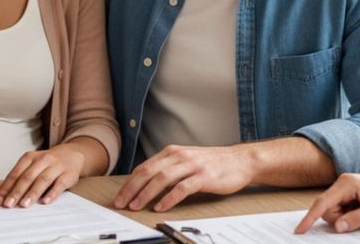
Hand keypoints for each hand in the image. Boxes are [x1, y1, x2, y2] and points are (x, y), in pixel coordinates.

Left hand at [0, 144, 84, 207]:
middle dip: (17, 191)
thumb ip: (15, 179)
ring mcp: (56, 166)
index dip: (7, 187)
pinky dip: (52, 193)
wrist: (72, 154)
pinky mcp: (68, 174)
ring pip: (43, 180)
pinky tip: (45, 201)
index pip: (16, 173)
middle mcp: (43, 160)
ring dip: (32, 193)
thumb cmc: (47, 163)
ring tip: (24, 204)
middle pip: (28, 177)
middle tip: (9, 204)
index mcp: (30, 157)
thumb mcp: (31, 166)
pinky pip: (60, 184)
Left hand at [113, 145, 254, 211]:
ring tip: (137, 206)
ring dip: (146, 193)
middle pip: (149, 172)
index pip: (144, 167)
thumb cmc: (212, 163)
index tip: (120, 197)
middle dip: (132, 188)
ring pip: (163, 179)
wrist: (240, 160)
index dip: (129, 183)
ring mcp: (192, 165)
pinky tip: (161, 207)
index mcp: (172, 152)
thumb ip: (168, 169)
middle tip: (122, 203)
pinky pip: (182, 188)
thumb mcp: (186, 161)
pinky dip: (169, 198)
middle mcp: (180, 156)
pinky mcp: (204, 176)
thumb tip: (145, 184)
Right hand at [295, 171, 359, 233]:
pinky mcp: (348, 195)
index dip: (310, 217)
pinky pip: (341, 211)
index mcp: (347, 184)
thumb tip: (338, 227)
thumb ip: (356, 219)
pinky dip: (349, 216)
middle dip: (339, 220)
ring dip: (346, 218)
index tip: (300, 230)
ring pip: (333, 212)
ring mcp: (344, 190)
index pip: (323, 203)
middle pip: (327, 210)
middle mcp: (342, 184)